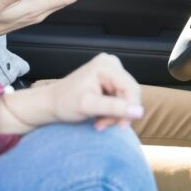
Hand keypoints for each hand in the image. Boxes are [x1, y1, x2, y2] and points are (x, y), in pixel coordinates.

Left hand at [0, 53, 142, 134]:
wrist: (51, 103)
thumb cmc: (64, 103)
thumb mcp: (89, 106)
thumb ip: (114, 108)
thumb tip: (139, 112)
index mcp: (106, 65)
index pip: (132, 89)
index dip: (130, 110)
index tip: (120, 127)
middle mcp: (111, 63)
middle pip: (130, 94)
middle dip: (119, 113)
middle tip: (102, 125)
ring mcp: (110, 70)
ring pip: (126, 98)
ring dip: (115, 114)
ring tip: (99, 122)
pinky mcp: (109, 79)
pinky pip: (120, 98)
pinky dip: (112, 111)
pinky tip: (99, 116)